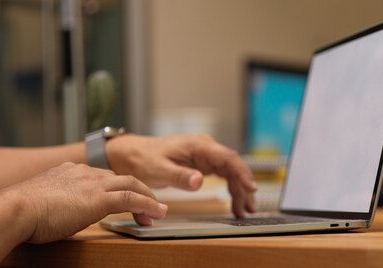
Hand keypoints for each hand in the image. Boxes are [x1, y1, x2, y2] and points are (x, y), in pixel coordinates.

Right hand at [5, 162, 167, 243]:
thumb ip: (52, 202)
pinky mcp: (99, 198)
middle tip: (147, 206)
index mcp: (68, 171)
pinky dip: (148, 205)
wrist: (15, 209)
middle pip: (119, 178)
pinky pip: (132, 199)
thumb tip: (52, 215)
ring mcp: (92, 184)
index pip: (101, 176)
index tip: (123, 198)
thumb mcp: (39, 201)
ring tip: (157, 211)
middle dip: (137, 191)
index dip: (115, 187)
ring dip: (147, 198)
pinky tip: (157, 213)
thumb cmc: (19, 212)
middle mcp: (83, 172)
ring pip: (131, 184)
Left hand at [106, 134, 256, 217]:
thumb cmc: (144, 158)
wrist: (132, 154)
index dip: (242, 172)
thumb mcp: (159, 170)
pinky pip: (223, 175)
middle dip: (244, 186)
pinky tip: (235, 203)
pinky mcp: (203, 163)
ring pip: (231, 172)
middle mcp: (206, 148)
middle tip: (249, 208)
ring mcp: (206, 155)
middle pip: (233, 166)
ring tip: (245, 211)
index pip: (228, 158)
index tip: (251, 188)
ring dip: (240, 190)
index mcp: (198, 146)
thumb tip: (200, 181)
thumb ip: (180, 176)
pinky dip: (231, 188)